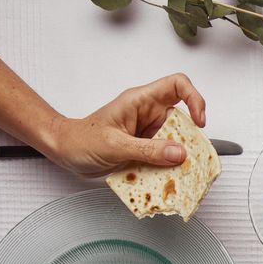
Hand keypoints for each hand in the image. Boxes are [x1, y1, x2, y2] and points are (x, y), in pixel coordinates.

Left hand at [44, 73, 206, 175]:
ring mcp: (148, 132)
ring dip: (179, 158)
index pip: (177, 86)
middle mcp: (148, 114)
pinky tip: (163, 177)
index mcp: (140, 101)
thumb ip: (147, 150)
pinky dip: (168, 168)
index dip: (194, 99)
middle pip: (183, 119)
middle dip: (190, 139)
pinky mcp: (147, 149)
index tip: (199, 122)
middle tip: (190, 158)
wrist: (64, 152)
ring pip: (177, 141)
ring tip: (176, 172)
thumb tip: (179, 153)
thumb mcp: (114, 146)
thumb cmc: (80, 140)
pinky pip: (166, 156)